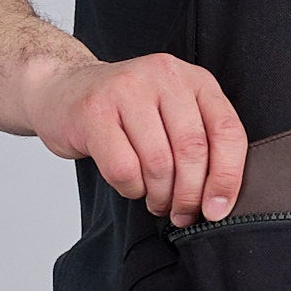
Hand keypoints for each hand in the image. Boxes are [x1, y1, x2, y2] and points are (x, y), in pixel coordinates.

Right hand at [21, 52, 247, 225]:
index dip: (227, 178)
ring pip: (159, 163)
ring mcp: (127, 89)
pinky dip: (131, 189)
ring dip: (160, 196)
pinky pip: (124, 168)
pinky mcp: (95, 111)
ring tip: (156, 202)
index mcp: (195, 79)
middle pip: (193, 150)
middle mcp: (164, 76)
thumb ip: (201, 142)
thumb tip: (220, 200)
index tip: (218, 209)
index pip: (228, 131)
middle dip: (190, 195)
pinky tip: (130, 185)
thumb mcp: (172, 114)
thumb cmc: (125, 112)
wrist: (63, 91)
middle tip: (183, 214)